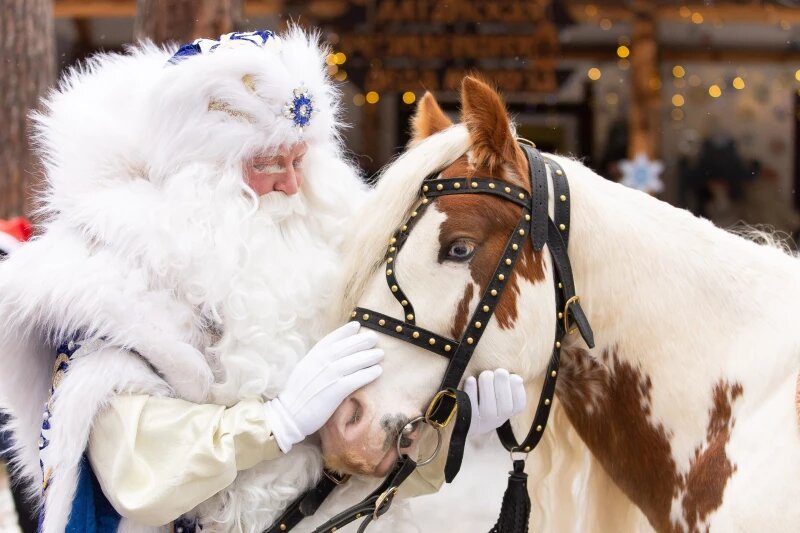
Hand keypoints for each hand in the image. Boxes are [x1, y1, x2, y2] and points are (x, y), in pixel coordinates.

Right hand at [264, 322, 382, 451]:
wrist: (288, 415)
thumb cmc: (297, 395)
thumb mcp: (304, 370)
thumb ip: (317, 361)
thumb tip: (333, 353)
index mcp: (312, 357)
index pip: (331, 339)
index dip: (344, 331)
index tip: (356, 325)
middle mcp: (320, 363)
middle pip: (345, 347)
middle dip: (361, 341)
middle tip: (374, 337)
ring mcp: (328, 376)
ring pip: (353, 361)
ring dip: (369, 356)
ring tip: (380, 354)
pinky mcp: (335, 391)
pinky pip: (355, 379)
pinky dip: (368, 374)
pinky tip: (377, 371)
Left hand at [464, 369, 525, 436]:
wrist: (462, 418)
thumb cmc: (483, 399)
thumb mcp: (497, 395)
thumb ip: (507, 386)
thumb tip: (517, 378)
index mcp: (507, 414)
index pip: (519, 406)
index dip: (518, 389)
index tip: (512, 376)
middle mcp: (496, 421)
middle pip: (505, 406)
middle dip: (503, 384)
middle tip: (498, 372)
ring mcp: (481, 423)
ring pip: (488, 407)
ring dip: (487, 385)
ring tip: (485, 374)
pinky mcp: (467, 420)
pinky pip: (470, 406)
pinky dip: (471, 390)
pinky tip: (471, 380)